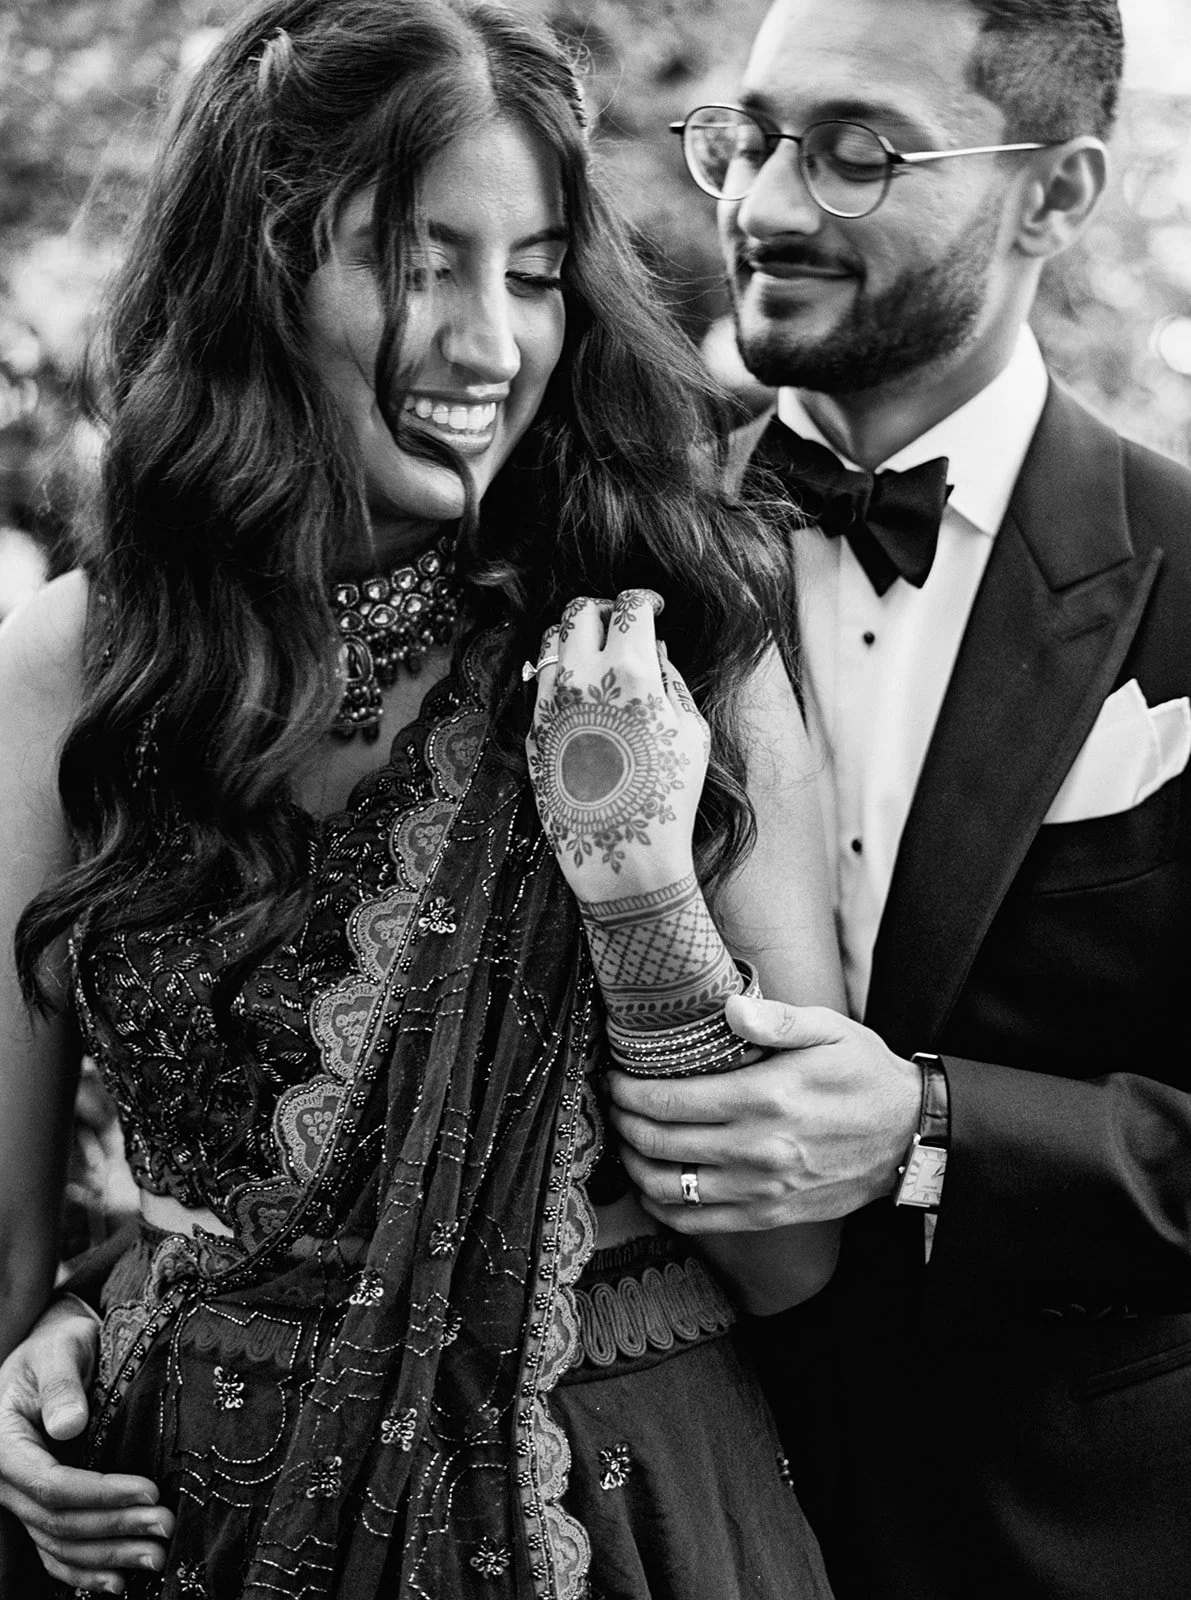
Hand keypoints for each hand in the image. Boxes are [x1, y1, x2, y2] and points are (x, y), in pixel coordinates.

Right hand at [0, 1296, 171, 1592]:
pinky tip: (118, 1582)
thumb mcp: (58, 1348)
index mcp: (5, 1445)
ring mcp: (20, 1498)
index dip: (101, 1494)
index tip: (150, 1491)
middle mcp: (8, 1480)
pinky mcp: (38, 1506)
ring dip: (109, 1556)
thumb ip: (61, 1383)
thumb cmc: (55, 1344)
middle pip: (59, 1520)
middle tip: (166, 1527)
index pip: (52, 1484)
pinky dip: (84, 1571)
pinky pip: (54, 1550)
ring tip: (157, 1556)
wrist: (49, 1351)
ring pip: (59, 1543)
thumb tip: (69, 1424)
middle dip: (116, 1528)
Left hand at [525, 591, 709, 899]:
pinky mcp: (531, 729)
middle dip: (603, 608)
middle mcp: (581, 678)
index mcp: (629, 672)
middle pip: (579, 610)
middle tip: (622, 623)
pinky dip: (559, 675)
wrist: (619, 854)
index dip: (645, 598)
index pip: (628, 605)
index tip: (654, 607)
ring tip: (596, 654)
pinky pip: (539, 683)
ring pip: (550, 640)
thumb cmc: (665, 798)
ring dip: (574, 637)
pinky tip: (581, 694)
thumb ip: (671, 680)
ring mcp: (549, 703)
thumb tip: (654, 651)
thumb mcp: (690, 734)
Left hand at [607, 995, 921, 1230]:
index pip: (670, 1100)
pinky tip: (655, 1185)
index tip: (616, 1078)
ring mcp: (760, 1189)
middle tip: (616, 1105)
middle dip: (624, 1123)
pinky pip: (697, 1222)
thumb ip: (777, 1018)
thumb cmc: (865, 1075)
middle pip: (659, 1143)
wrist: (910, 1137)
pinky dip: (663, 1207)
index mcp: (764, 1098)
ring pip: (669, 1188)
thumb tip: (728, 1008)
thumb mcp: (830, 1030)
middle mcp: (755, 1149)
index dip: (629, 1091)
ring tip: (629, 1141)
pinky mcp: (768, 1215)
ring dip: (636, 1165)